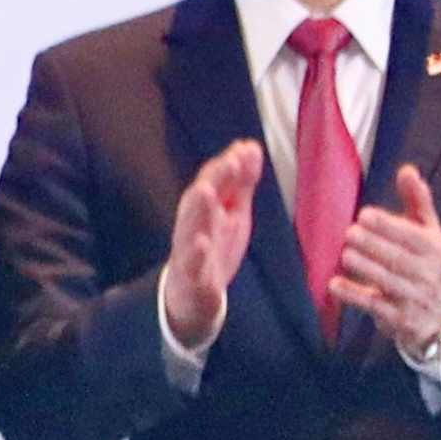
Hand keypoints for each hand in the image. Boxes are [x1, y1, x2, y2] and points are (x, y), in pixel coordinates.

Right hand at [157, 140, 268, 357]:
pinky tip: (200, 243)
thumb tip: (251, 145)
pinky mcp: (191, 275)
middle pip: (200, 196)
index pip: (214, 179)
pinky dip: (193, 254)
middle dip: (214, 179)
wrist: (193, 295)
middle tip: (231, 161)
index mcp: (205, 207)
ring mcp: (190, 248)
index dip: (228, 164)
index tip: (245, 148)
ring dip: (197, 209)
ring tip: (206, 191)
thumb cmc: (214, 245)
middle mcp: (194, 223)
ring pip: (189, 226)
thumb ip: (241, 181)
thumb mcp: (233, 211)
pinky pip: (190, 264)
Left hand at [328, 165, 440, 360]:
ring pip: (389, 283)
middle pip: (401, 261)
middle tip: (350, 232)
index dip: (390, 226)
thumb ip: (417, 201)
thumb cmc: (426, 261)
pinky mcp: (398, 318)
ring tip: (346, 253)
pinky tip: (333, 284)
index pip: (414, 238)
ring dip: (366, 268)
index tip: (365, 214)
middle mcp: (429, 275)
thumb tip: (407, 170)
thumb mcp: (427, 231)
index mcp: (435, 249)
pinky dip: (354, 296)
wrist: (439, 313)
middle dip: (375, 246)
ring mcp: (414, 299)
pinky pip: (375, 306)